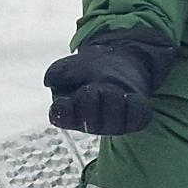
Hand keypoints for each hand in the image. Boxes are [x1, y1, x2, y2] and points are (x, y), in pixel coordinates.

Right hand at [44, 28, 177, 136]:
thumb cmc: (89, 68)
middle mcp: (89, 124)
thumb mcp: (71, 65)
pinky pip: (137, 117)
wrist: (118, 62)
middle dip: (91, 96)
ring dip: (113, 97)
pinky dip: (134, 103)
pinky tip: (129, 94)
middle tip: (95, 85)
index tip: (69, 94)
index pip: (60, 117)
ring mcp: (113, 125)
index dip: (64, 106)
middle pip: (89, 117)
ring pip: (113, 120)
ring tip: (113, 87)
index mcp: (68, 112)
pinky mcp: (135, 121)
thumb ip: (58, 71)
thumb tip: (50, 81)